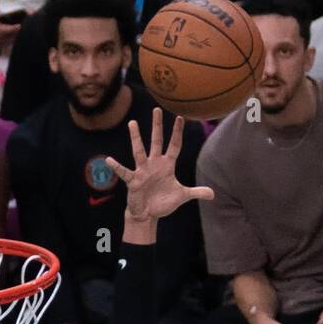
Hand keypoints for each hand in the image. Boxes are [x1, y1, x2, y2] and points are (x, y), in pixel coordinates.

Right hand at [106, 109, 213, 223]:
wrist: (148, 214)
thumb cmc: (163, 202)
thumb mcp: (182, 196)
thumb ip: (196, 192)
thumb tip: (213, 194)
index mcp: (167, 165)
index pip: (174, 145)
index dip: (177, 133)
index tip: (180, 117)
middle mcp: (154, 163)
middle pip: (156, 141)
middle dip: (157, 126)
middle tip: (157, 109)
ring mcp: (143, 170)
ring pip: (139, 151)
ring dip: (136, 138)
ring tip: (133, 123)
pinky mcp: (133, 180)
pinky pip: (124, 172)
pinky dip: (117, 167)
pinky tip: (109, 160)